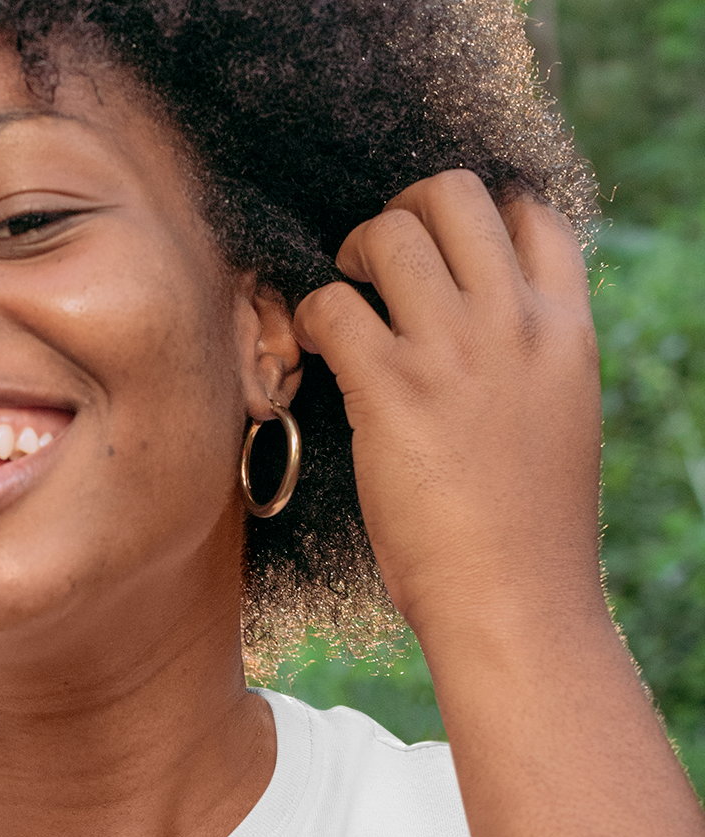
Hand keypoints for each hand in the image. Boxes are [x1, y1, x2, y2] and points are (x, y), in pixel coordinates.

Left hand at [293, 170, 603, 652]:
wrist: (515, 604)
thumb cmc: (528, 538)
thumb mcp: (557, 423)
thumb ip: (528, 363)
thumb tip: (485, 340)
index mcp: (565, 328)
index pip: (529, 211)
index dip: (475, 210)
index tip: (440, 245)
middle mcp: (513, 323)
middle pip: (453, 194)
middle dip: (401, 211)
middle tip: (376, 263)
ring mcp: (453, 352)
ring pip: (389, 232)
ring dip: (351, 257)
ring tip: (342, 304)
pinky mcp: (392, 393)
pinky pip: (332, 307)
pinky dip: (310, 316)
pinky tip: (312, 348)